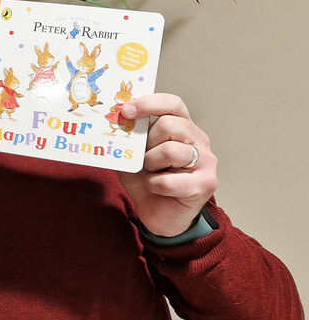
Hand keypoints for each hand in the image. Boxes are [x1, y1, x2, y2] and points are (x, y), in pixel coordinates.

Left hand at [118, 93, 217, 235]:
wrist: (160, 215)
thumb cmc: (148, 181)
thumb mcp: (133, 154)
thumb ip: (129, 137)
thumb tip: (113, 120)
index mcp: (183, 127)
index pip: (172, 104)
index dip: (149, 103)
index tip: (126, 111)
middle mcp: (198, 140)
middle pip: (169, 125)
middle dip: (147, 142)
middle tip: (143, 158)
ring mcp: (206, 161)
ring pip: (170, 151)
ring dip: (150, 164)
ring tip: (151, 173)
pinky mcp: (206, 184)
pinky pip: (168, 180)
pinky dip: (154, 185)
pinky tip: (156, 188)